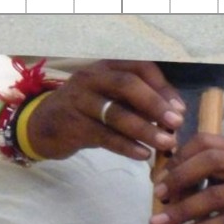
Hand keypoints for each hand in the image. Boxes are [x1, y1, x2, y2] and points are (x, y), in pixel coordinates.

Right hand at [23, 60, 186, 160]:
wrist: (43, 126)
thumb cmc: (88, 112)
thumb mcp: (112, 99)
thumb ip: (140, 103)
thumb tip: (176, 114)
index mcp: (106, 68)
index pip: (140, 68)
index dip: (163, 88)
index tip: (180, 109)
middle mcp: (91, 79)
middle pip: (127, 85)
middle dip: (155, 104)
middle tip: (177, 123)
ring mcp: (79, 101)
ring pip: (116, 113)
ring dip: (145, 129)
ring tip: (167, 144)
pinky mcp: (72, 125)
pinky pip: (104, 136)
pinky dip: (126, 146)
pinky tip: (143, 155)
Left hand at [148, 134, 223, 223]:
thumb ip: (221, 173)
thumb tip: (178, 182)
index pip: (206, 141)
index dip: (179, 157)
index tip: (163, 176)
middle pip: (208, 161)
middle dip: (178, 178)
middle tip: (159, 196)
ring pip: (215, 196)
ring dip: (183, 210)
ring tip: (161, 223)